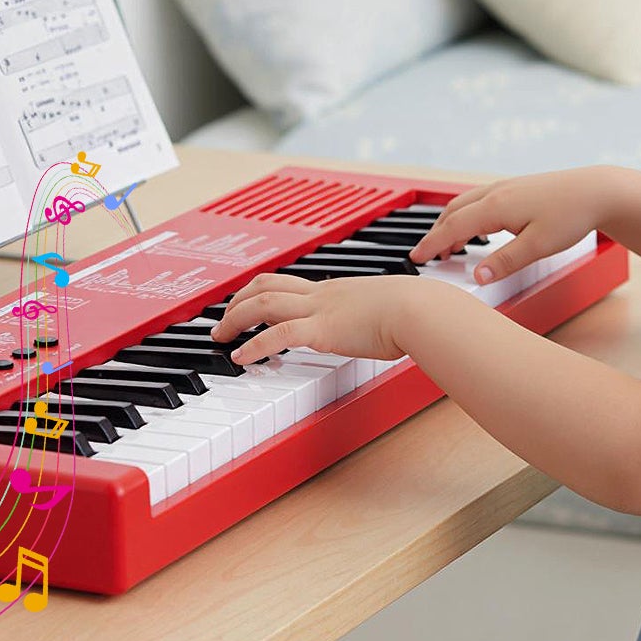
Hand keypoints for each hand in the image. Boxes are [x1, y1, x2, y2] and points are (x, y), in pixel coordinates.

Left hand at [209, 272, 426, 364]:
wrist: (420, 310)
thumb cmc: (414, 312)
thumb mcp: (386, 312)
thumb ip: (374, 319)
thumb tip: (382, 332)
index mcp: (334, 290)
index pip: (286, 283)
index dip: (259, 292)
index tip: (246, 305)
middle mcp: (321, 294)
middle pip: (265, 285)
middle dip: (237, 301)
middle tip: (222, 320)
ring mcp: (320, 310)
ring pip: (262, 304)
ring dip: (235, 319)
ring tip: (220, 337)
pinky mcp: (322, 330)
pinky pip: (277, 335)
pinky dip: (253, 346)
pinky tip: (240, 357)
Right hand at [407, 168, 610, 283]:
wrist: (597, 191)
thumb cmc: (572, 215)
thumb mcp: (537, 247)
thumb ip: (504, 262)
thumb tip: (477, 276)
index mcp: (496, 207)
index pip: (452, 227)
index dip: (431, 244)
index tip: (416, 258)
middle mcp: (496, 193)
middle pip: (453, 212)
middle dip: (436, 233)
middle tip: (427, 255)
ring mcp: (506, 187)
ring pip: (466, 204)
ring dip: (451, 223)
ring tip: (449, 246)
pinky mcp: (516, 188)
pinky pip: (480, 200)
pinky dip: (468, 215)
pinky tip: (477, 227)